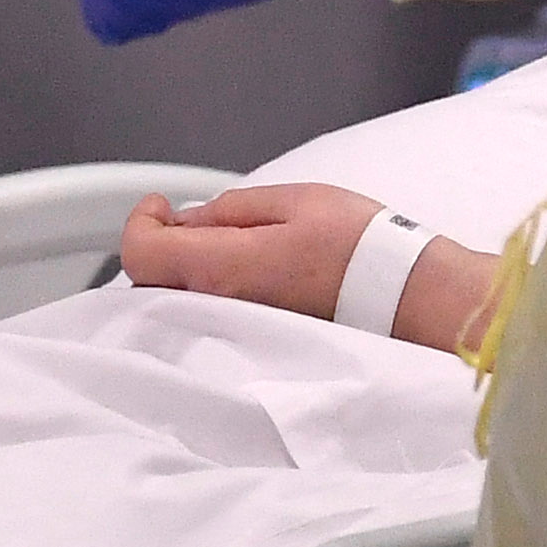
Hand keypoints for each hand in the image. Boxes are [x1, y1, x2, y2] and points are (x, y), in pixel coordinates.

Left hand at [118, 182, 498, 353]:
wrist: (405, 297)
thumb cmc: (358, 245)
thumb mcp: (295, 199)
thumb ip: (232, 209)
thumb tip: (190, 220)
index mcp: (224, 268)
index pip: (141, 254)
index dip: (141, 221)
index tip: (162, 205)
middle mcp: (220, 310)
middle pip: (151, 282)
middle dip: (161, 244)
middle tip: (191, 220)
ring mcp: (235, 334)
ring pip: (176, 304)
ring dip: (182, 271)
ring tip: (221, 243)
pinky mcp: (253, 346)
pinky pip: (205, 321)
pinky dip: (206, 294)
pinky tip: (238, 273)